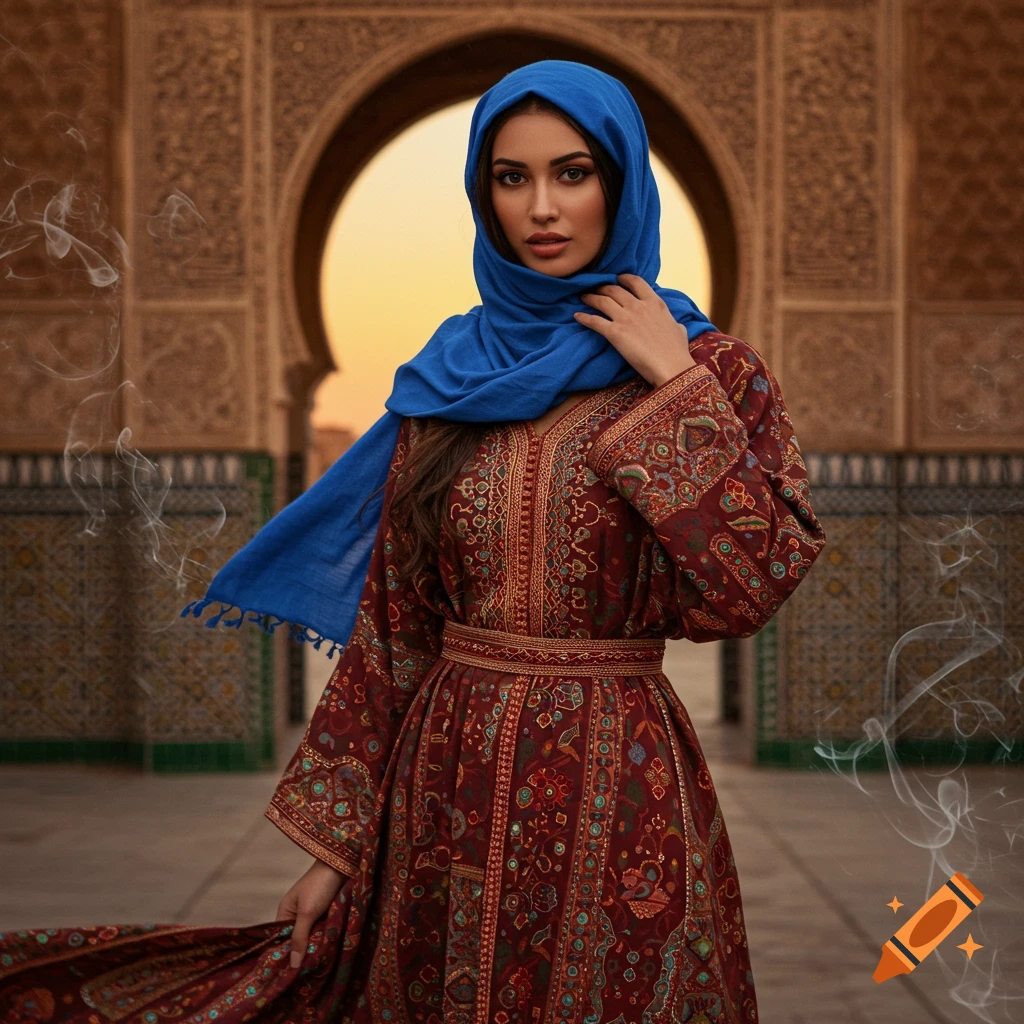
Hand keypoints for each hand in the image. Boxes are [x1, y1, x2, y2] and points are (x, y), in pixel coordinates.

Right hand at [276, 858, 344, 968]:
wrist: (343, 864)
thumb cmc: (320, 885)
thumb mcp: (307, 912)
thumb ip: (299, 937)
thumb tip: (292, 965)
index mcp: (285, 912)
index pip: (280, 939)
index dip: (285, 955)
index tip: (288, 975)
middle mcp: (297, 914)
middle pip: (296, 939)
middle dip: (302, 953)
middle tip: (304, 976)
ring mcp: (312, 914)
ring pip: (310, 936)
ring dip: (314, 946)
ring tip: (316, 969)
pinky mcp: (326, 913)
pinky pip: (322, 930)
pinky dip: (324, 938)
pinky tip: (327, 952)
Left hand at [574, 273, 696, 386]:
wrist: (671, 366)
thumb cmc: (677, 351)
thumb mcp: (679, 329)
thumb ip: (672, 322)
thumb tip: (675, 325)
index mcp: (655, 303)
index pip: (636, 282)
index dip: (624, 278)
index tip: (617, 278)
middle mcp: (638, 306)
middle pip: (615, 289)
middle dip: (603, 287)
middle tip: (595, 288)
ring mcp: (626, 318)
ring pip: (602, 301)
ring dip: (591, 297)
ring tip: (584, 297)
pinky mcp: (615, 333)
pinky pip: (595, 321)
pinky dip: (584, 317)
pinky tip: (577, 316)